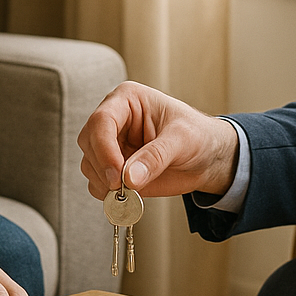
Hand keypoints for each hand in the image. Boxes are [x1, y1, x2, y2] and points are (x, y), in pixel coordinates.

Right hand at [77, 81, 239, 199]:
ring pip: (89, 164)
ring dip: (104, 182)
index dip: (104, 148)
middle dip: (103, 167)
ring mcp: (111, 145)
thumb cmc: (197, 136)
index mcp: (127, 99)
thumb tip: (130, 177)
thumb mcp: (182, 140)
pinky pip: (97, 183)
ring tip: (131, 191)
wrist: (206, 158)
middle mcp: (114, 121)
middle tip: (123, 186)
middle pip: (88, 142)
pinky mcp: (113, 168)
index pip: (101, 120)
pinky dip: (107, 194)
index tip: (117, 173)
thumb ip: (156, 157)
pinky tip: (127, 196)